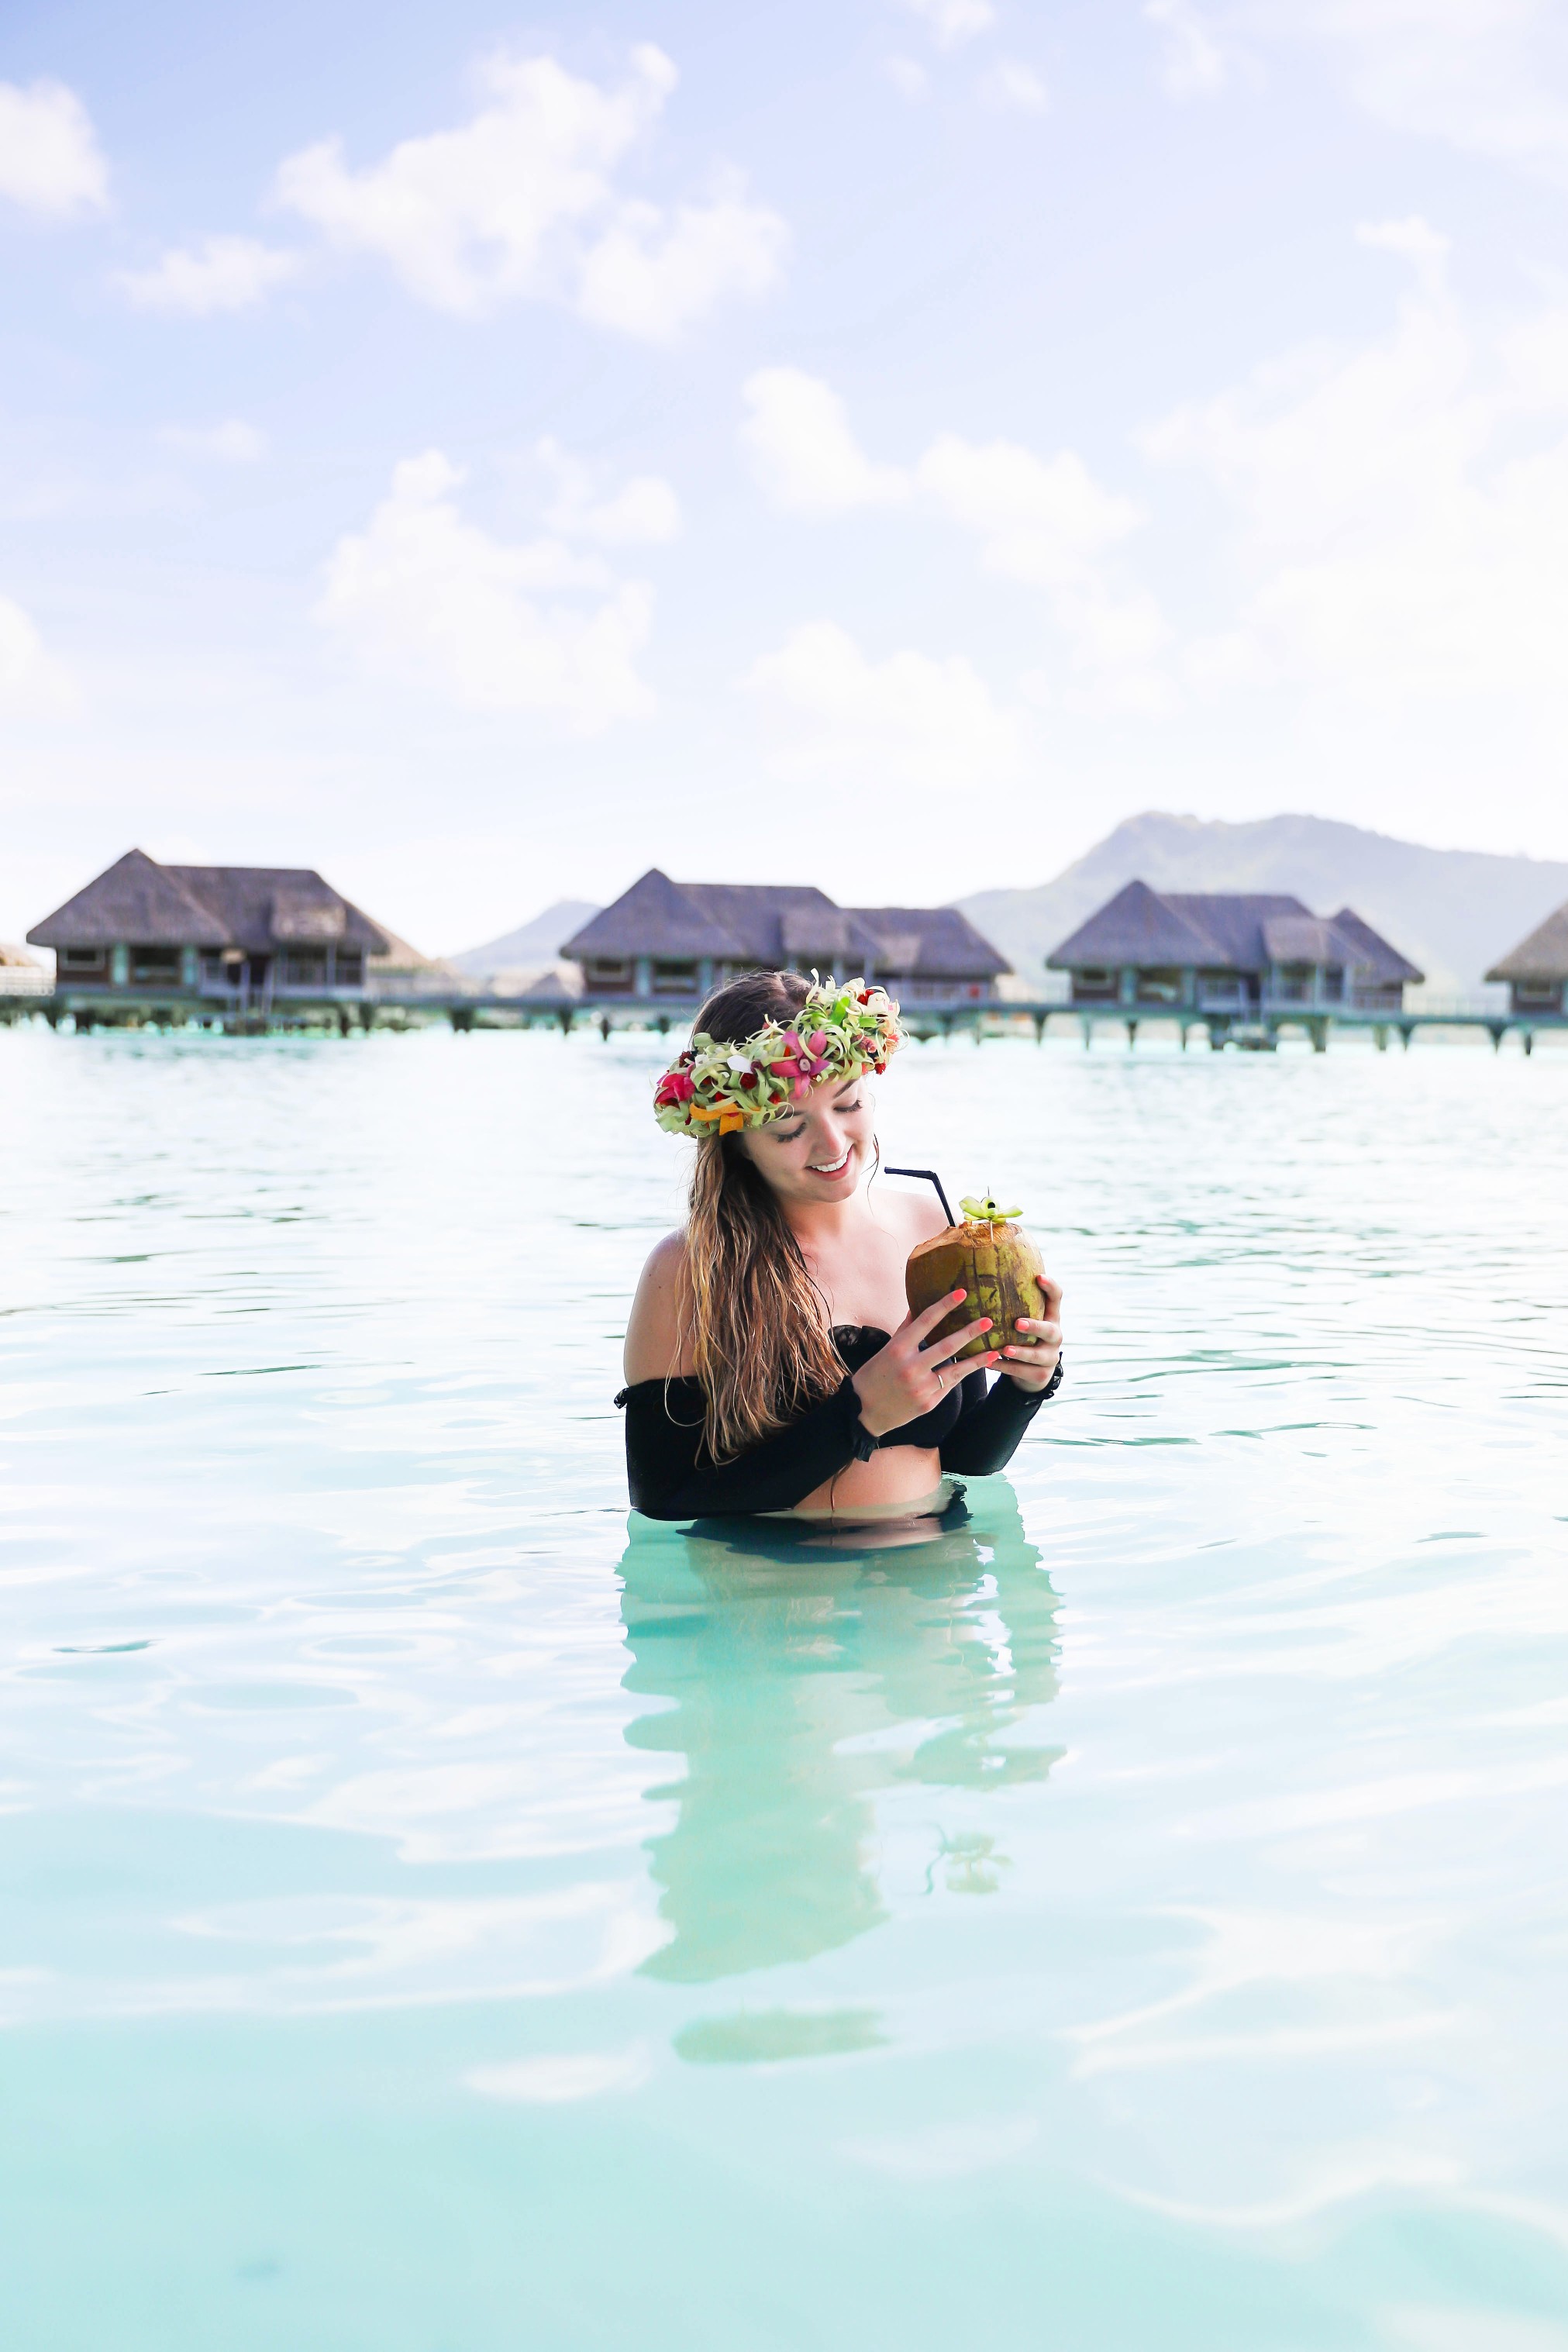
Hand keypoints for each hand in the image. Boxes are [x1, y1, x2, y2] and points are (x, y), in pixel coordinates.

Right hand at [851, 1290, 997, 1436]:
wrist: (864, 1411)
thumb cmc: (873, 1375)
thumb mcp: (885, 1350)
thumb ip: (905, 1330)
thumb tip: (917, 1306)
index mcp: (898, 1349)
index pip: (925, 1321)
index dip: (944, 1305)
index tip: (961, 1293)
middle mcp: (910, 1367)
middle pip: (946, 1346)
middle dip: (969, 1332)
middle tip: (988, 1320)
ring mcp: (921, 1387)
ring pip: (955, 1369)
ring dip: (977, 1358)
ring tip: (994, 1348)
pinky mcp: (929, 1403)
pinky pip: (950, 1384)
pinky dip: (964, 1373)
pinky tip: (980, 1364)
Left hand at [998, 1272, 1062, 1390]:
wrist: (1033, 1373)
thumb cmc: (1024, 1338)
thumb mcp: (1024, 1321)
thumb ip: (1014, 1305)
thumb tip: (982, 1275)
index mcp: (1051, 1317)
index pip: (1057, 1298)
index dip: (1051, 1287)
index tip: (1038, 1277)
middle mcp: (1055, 1336)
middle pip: (1050, 1330)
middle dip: (1034, 1326)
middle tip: (1017, 1323)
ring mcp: (1050, 1357)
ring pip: (1036, 1355)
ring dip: (1020, 1352)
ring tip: (1004, 1349)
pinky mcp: (1041, 1375)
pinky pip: (1021, 1371)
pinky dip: (1004, 1366)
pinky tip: (988, 1362)